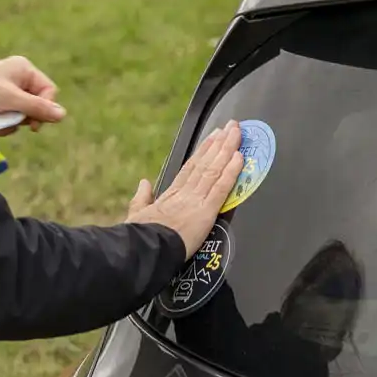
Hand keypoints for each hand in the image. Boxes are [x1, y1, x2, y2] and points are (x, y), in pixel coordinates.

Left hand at [0, 56, 64, 132]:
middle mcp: (19, 76)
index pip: (48, 90)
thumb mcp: (12, 100)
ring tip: (0, 123)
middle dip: (26, 116)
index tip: (33, 125)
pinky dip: (5, 122)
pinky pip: (11, 114)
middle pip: (37, 102)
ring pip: (24, 111)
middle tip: (14, 123)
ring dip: (14, 122)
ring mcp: (9, 88)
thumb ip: (37, 107)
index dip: (45, 108)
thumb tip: (63, 115)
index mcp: (24, 69)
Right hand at [126, 122, 243, 260]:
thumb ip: (141, 198)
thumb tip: (143, 183)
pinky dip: (231, 172)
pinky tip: (240, 158)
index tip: (213, 137)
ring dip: (227, 150)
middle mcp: (186, 192)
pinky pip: (221, 188)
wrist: (144, 249)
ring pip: (215, 170)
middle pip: (206, 163)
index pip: (191, 167)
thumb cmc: (139, 236)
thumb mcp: (137, 214)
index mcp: (171, 194)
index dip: (204, 151)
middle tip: (232, 126)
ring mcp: (196, 200)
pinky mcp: (206, 211)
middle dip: (220, 143)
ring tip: (237, 133)